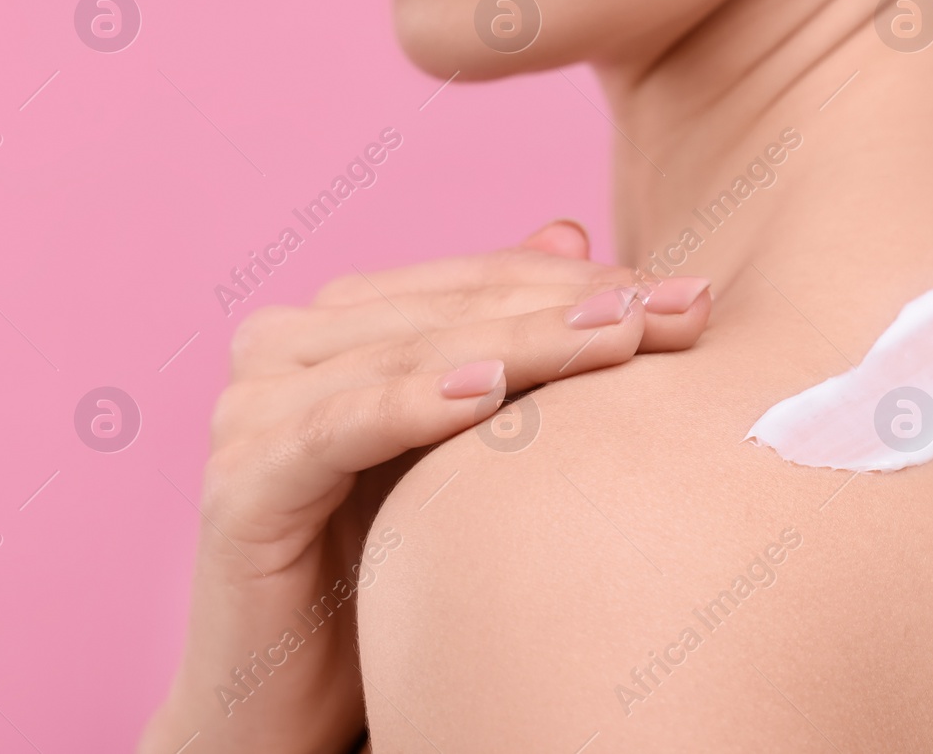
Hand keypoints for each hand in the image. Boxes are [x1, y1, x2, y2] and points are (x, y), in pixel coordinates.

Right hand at [139, 221, 710, 753]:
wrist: (296, 704)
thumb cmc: (390, 568)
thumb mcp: (465, 446)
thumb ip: (503, 338)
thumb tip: (571, 227)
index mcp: (339, 324)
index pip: (481, 283)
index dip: (585, 282)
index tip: (691, 295)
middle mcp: (284, 348)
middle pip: (454, 311)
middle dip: (576, 308)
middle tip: (684, 309)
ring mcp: (251, 410)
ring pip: (411, 356)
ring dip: (524, 343)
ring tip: (619, 336)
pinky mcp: (240, 483)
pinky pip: (341, 429)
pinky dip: (415, 403)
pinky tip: (490, 393)